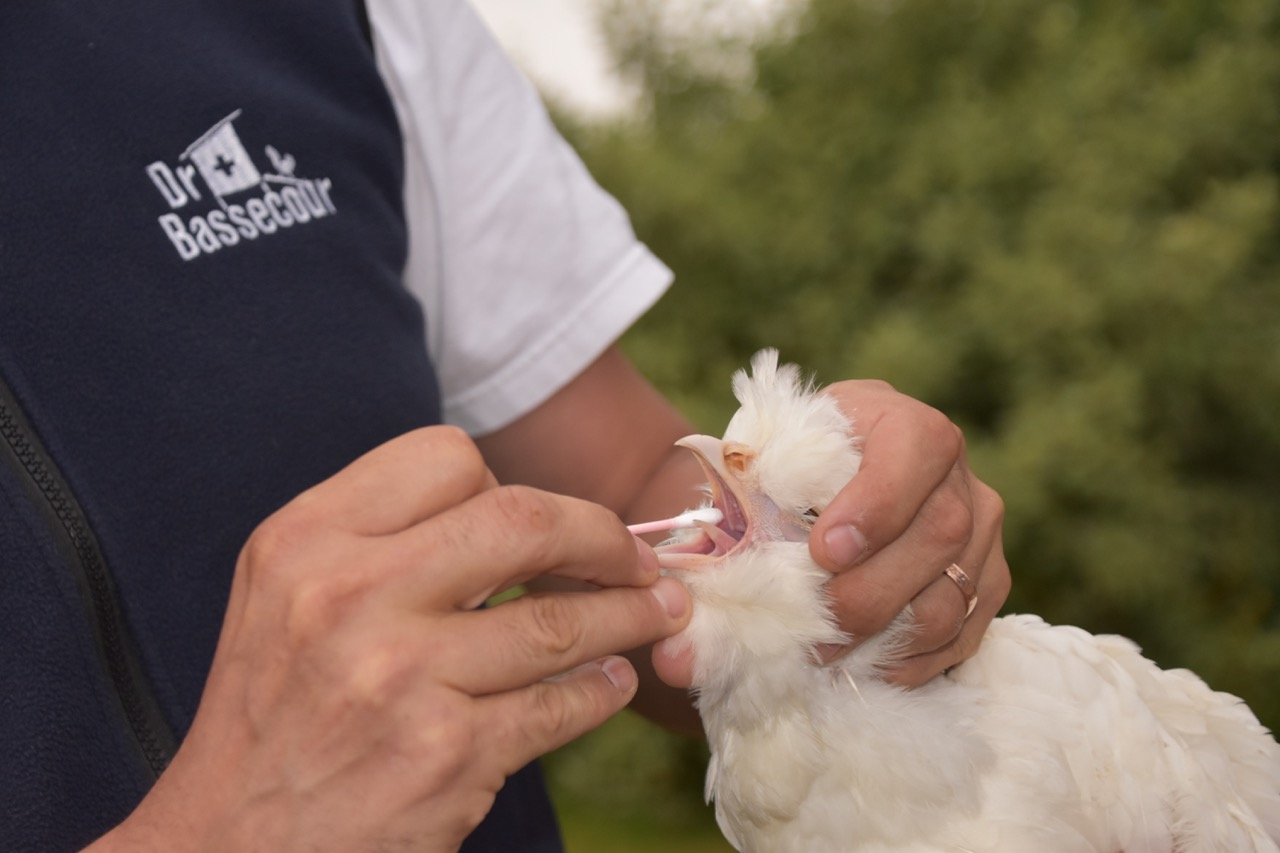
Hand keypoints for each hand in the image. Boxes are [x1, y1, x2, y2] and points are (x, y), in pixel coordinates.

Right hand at [96, 426, 690, 852]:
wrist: (230, 846)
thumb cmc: (270, 715)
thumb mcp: (284, 594)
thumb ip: (378, 539)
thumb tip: (511, 511)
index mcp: (307, 540)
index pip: (445, 458)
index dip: (508, 484)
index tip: (539, 522)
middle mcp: (349, 596)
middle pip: (522, 520)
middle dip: (602, 535)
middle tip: (637, 557)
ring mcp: (401, 676)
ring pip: (558, 620)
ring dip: (629, 613)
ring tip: (657, 611)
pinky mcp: (446, 754)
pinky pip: (560, 704)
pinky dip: (602, 690)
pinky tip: (612, 681)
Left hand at [654, 380, 1007, 687]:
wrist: (833, 481)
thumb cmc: (792, 470)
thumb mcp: (764, 458)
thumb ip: (736, 497)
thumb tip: (693, 594)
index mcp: (906, 425)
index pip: (916, 453)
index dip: (877, 504)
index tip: (824, 551)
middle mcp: (959, 476)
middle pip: (939, 535)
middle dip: (872, 592)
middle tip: (816, 629)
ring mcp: (982, 534)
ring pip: (954, 596)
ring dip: (888, 638)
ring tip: (826, 656)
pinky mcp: (986, 585)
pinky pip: (964, 635)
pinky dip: (913, 662)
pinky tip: (864, 667)